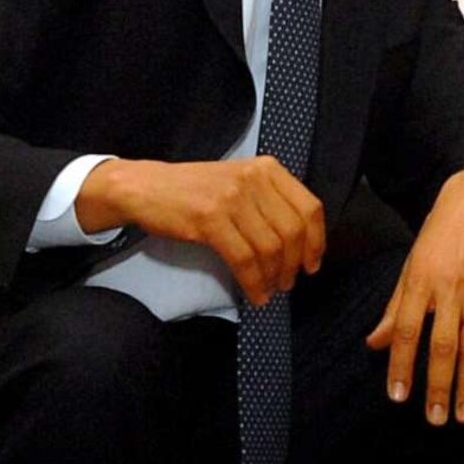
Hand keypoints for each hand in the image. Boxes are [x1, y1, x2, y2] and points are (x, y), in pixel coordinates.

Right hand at [78, 156, 325, 306]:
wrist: (147, 187)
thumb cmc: (195, 190)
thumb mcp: (240, 182)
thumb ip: (269, 201)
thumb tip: (299, 242)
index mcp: (268, 169)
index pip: (309, 207)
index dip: (316, 241)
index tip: (313, 263)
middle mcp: (254, 179)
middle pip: (292, 230)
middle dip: (294, 264)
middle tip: (288, 283)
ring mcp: (232, 198)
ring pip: (268, 247)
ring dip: (273, 277)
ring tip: (270, 290)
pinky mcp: (210, 219)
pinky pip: (243, 258)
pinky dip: (253, 282)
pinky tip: (254, 294)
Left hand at [366, 169, 463, 424]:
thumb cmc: (439, 234)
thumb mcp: (410, 266)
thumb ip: (396, 308)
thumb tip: (375, 345)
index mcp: (421, 279)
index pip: (408, 330)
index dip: (402, 365)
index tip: (399, 396)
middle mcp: (451, 286)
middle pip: (445, 343)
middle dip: (440, 384)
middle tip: (436, 417)